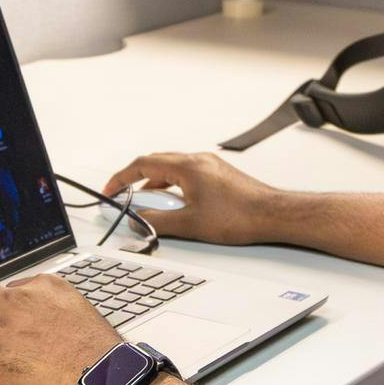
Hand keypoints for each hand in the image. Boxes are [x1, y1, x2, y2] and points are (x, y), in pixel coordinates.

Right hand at [102, 151, 283, 245]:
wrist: (273, 215)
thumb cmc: (240, 216)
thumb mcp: (190, 224)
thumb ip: (158, 222)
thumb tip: (138, 221)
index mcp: (187, 167)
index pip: (142, 165)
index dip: (120, 179)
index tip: (110, 191)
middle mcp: (197, 160)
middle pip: (155, 163)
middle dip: (135, 181)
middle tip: (123, 199)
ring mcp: (209, 166)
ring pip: (171, 169)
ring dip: (155, 186)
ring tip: (148, 207)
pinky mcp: (218, 175)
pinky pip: (186, 175)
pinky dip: (172, 187)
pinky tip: (174, 206)